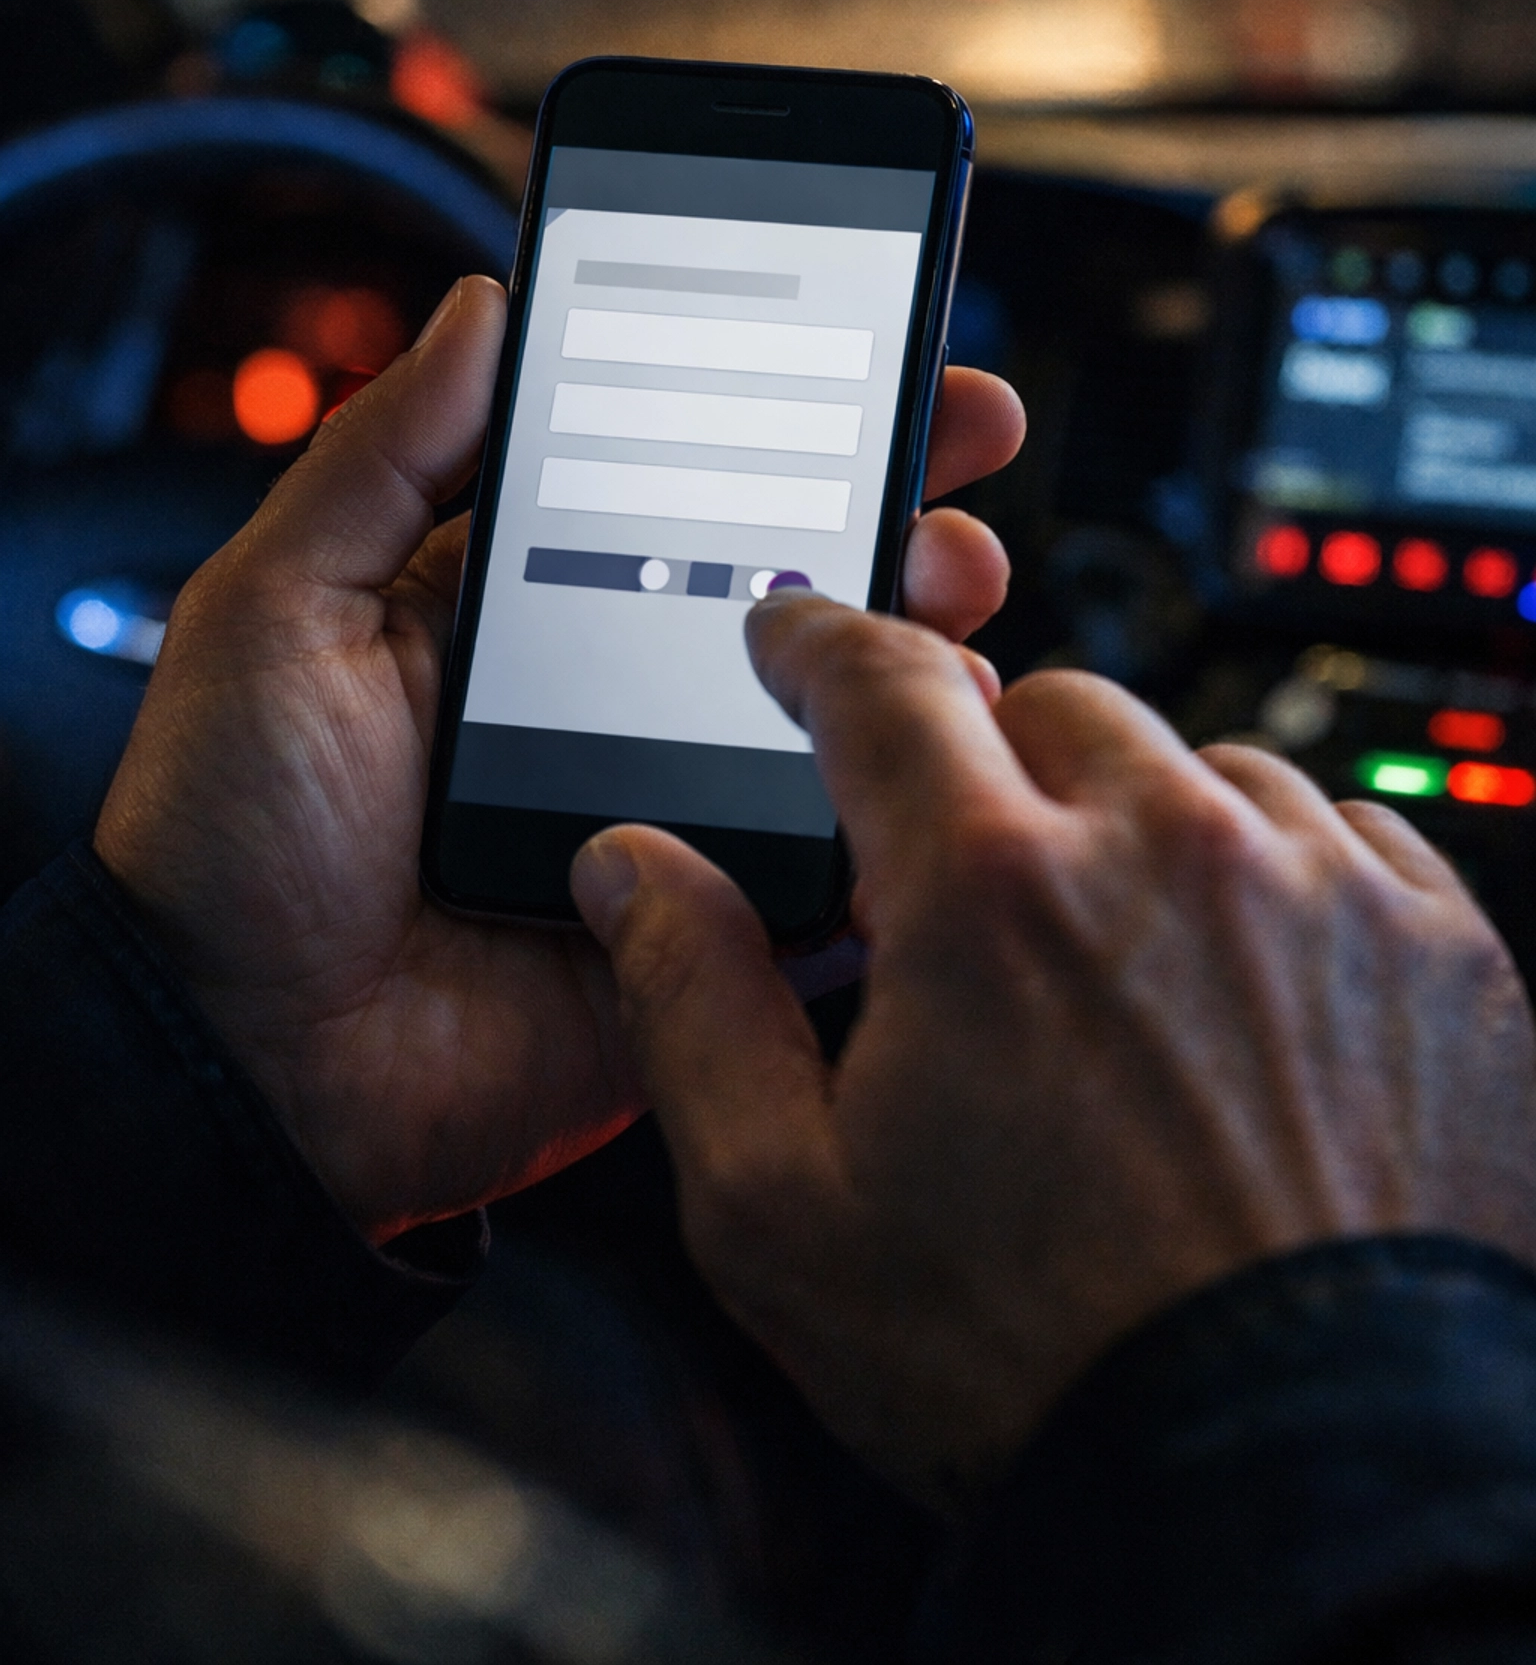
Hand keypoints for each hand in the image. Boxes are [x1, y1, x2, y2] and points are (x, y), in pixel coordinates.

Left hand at [96, 278, 1023, 1245]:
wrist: (240, 1065)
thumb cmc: (225, 834)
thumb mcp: (280, 606)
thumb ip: (385, 456)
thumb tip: (481, 304)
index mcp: (522, 604)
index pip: (679, 480)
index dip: (780, 412)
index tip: (873, 347)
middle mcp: (615, 693)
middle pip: (789, 582)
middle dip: (893, 503)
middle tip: (961, 446)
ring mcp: (671, 808)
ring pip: (834, 712)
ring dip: (917, 643)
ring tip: (948, 599)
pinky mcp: (706, 925)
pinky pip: (830, 863)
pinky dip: (896, 811)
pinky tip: (935, 754)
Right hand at [571, 603, 1535, 1511]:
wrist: (1291, 1482)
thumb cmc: (1035, 1363)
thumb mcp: (781, 1210)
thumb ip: (692, 1001)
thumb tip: (633, 871)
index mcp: (991, 891)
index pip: (882, 682)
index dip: (821, 642)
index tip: (800, 635)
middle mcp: (1169, 849)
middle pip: (1052, 712)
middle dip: (995, 779)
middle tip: (980, 905)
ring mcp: (1323, 888)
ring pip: (1200, 768)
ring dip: (1143, 833)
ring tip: (1123, 981)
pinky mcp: (1440, 945)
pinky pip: (1340, 830)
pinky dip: (1279, 878)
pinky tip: (1247, 996)